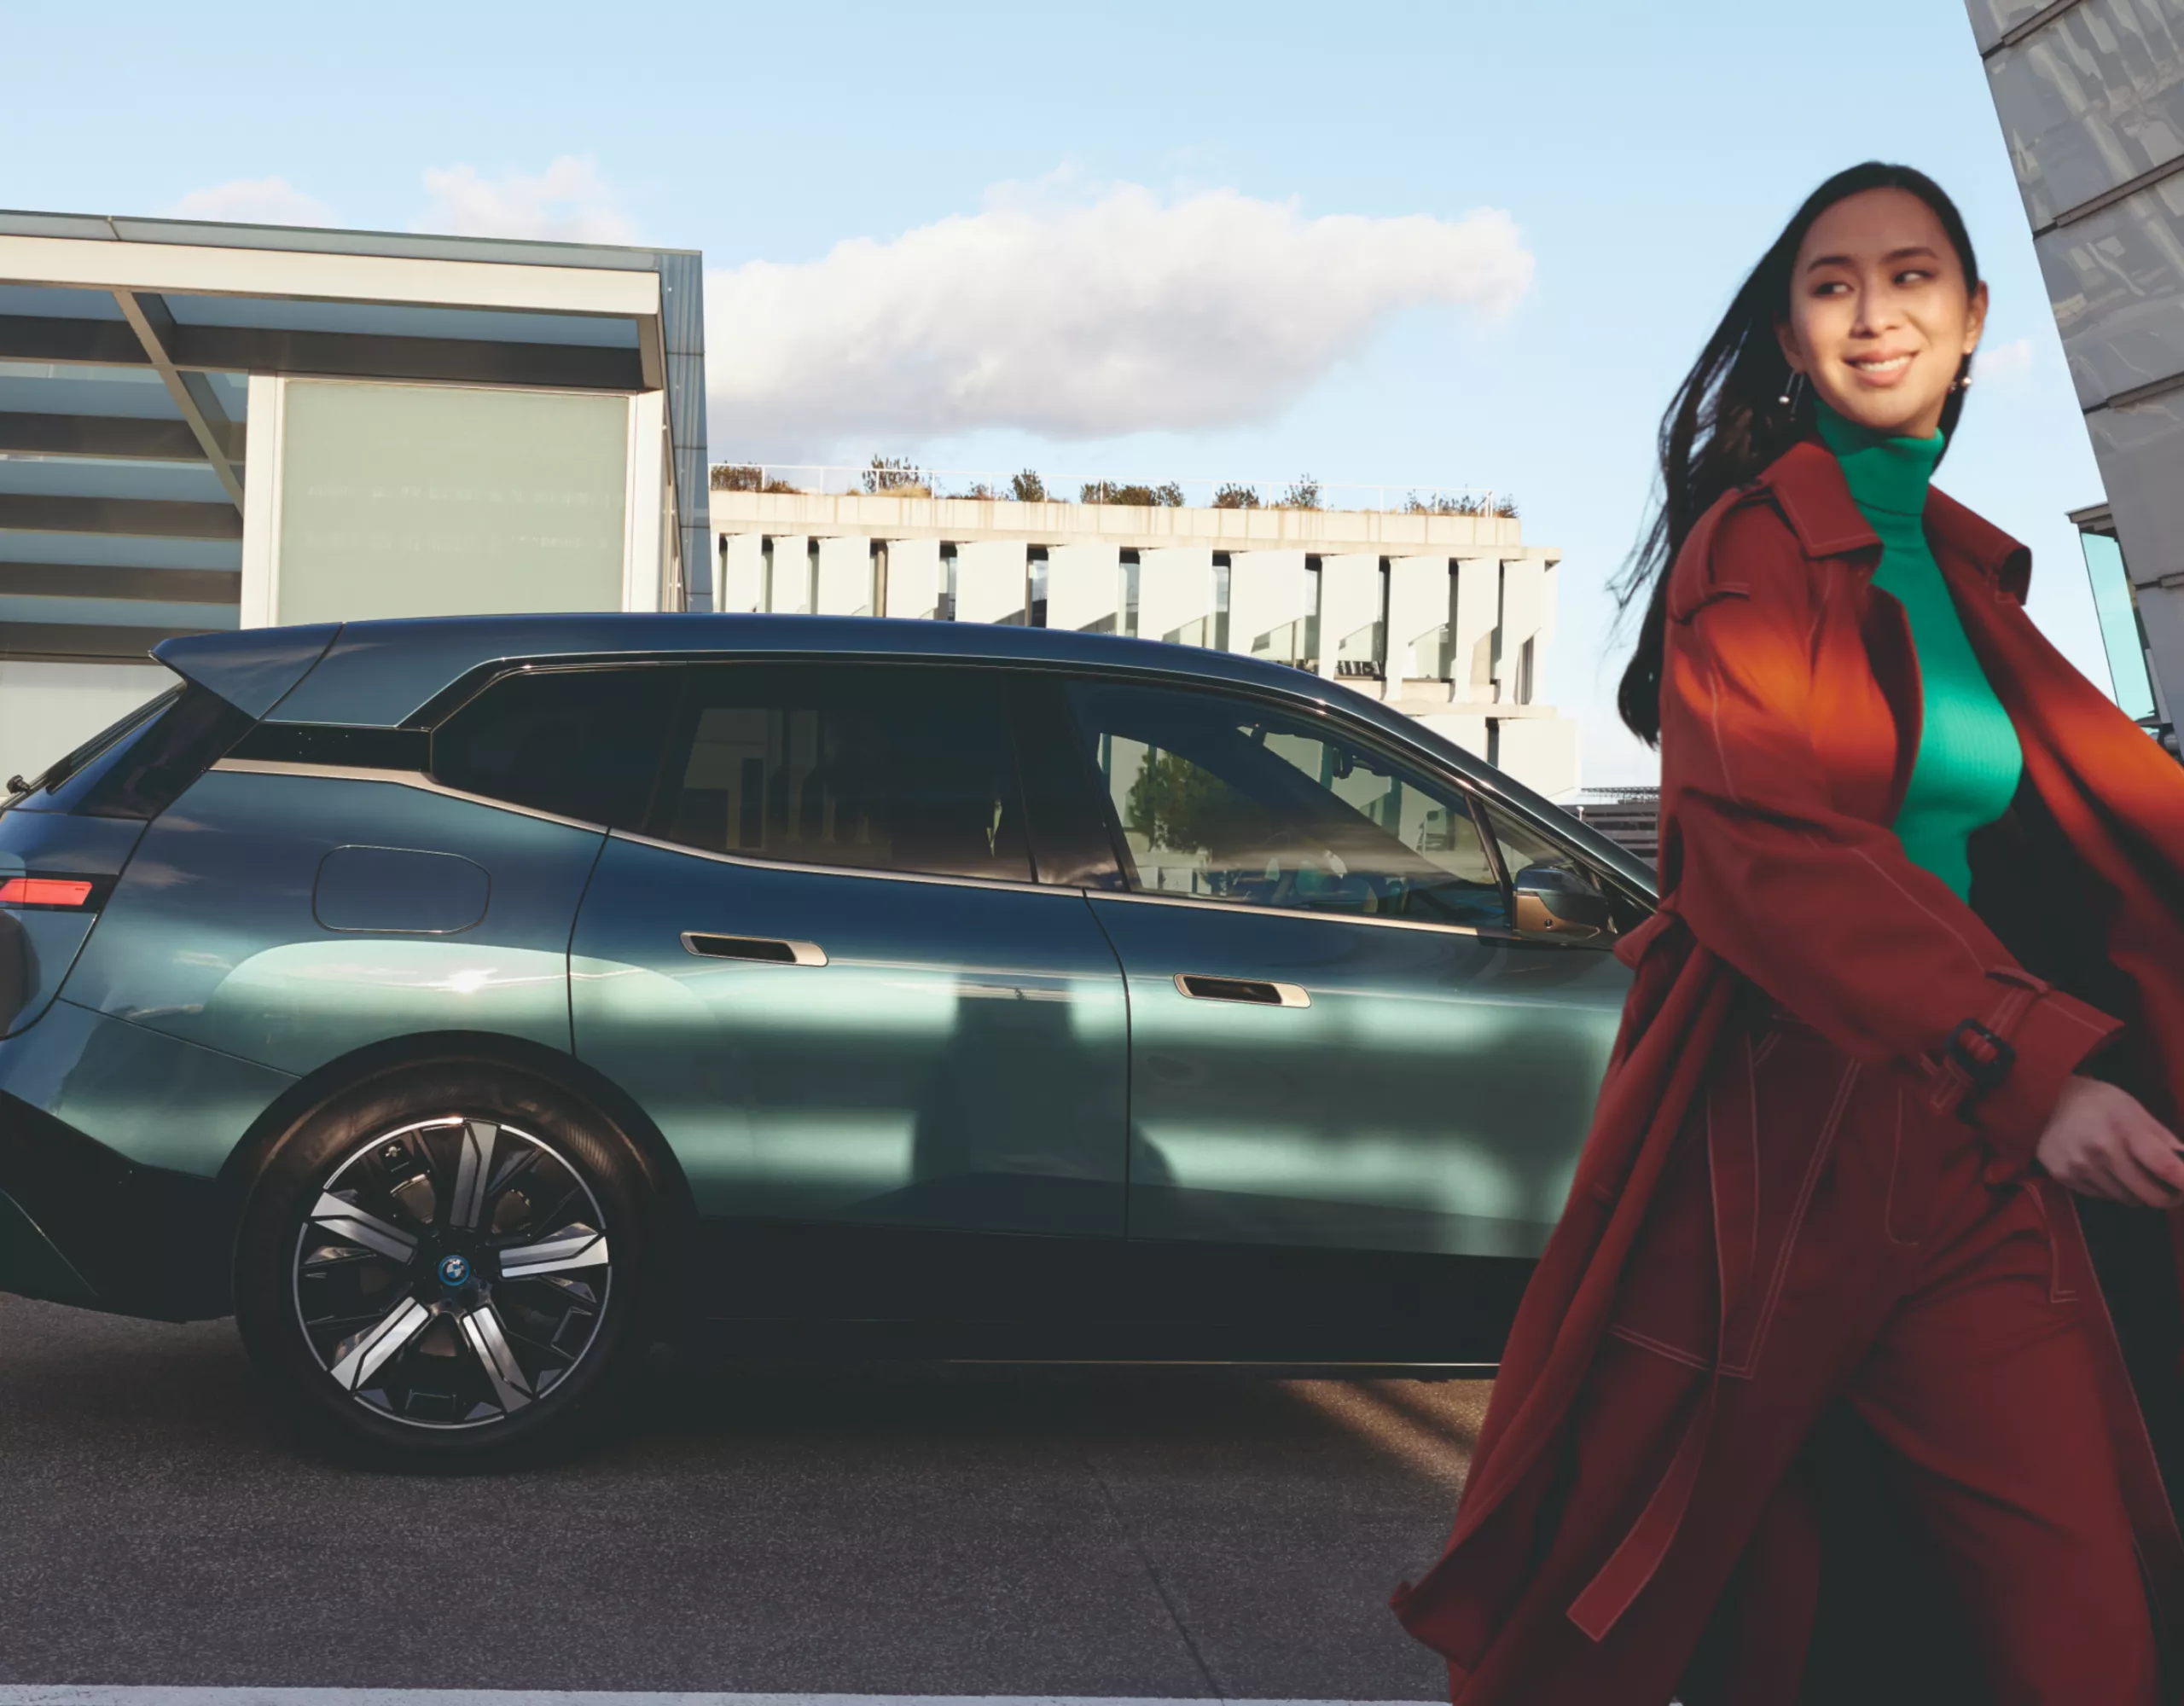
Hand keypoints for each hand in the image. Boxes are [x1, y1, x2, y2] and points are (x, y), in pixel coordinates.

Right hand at [2034, 1076, 2183, 1206]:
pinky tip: (2106, 1171)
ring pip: (2126, 1199)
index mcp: (2123, 1128)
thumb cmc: (2097, 1102)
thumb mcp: (2133, 1109)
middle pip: (2149, 1194)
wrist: (2044, 1099)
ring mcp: (2079, 1166)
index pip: (2164, 1165)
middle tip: (2173, 1191)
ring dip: (2137, 1193)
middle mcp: (2100, 1150)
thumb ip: (2161, 1137)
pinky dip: (2112, 1189)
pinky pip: (2102, 1196)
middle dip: (2168, 1197)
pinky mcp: (2063, 1176)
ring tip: (2135, 1176)